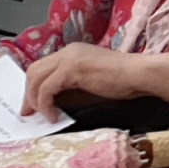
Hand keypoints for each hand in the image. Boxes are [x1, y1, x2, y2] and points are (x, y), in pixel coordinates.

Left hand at [20, 41, 168, 115]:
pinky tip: (54, 116)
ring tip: (44, 116)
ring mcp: (69, 58)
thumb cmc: (122, 81)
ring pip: (36, 78)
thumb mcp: (89, 82)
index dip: (33, 88)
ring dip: (35, 100)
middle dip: (29, 94)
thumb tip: (51, 103)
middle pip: (33, 71)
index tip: (33, 107)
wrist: (139, 74)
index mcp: (72, 52)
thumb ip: (70, 86)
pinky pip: (47, 88)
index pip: (41, 67)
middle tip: (31, 114)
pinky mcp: (72, 68)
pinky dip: (45, 104)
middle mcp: (67, 51)